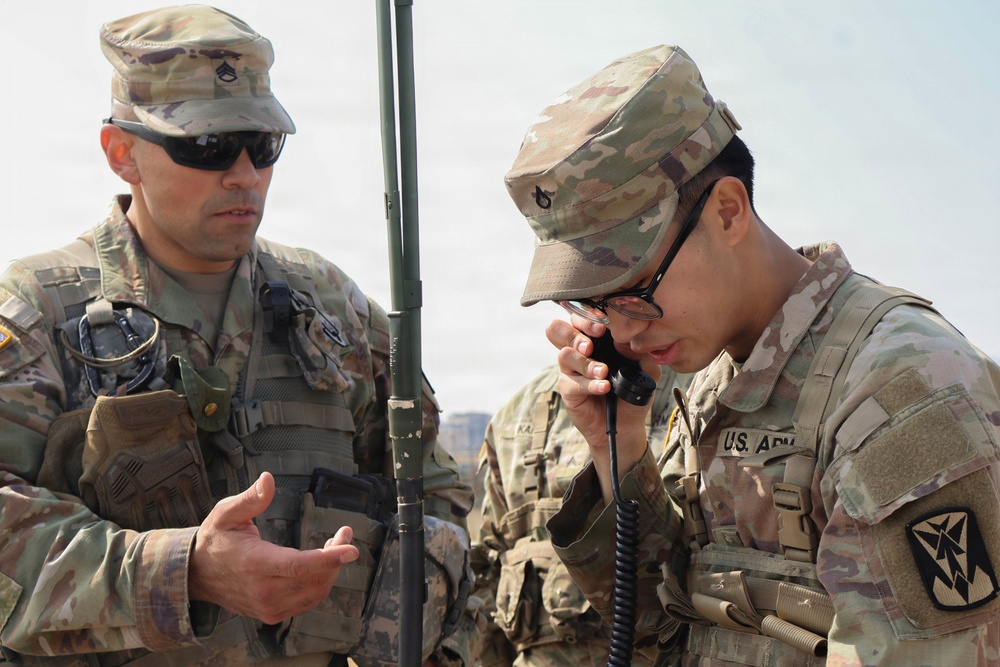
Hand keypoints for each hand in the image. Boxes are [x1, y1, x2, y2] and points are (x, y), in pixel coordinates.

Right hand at [189, 472, 358, 623]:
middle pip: (314, 579)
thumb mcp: (226, 513)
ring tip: (334, 546)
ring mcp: (268, 606)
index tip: (352, 549)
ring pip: (315, 593)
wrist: (196, 576)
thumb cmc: (215, 539)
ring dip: (331, 570)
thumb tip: (268, 479)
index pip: (300, 566)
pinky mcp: (272, 614)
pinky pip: (307, 602)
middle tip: (344, 534)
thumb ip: (251, 498)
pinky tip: (322, 564)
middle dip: (337, 556)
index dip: (329, 559)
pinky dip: (321, 583)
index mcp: (255, 565)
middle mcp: (264, 591)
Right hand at [546, 315, 659, 501]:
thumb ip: (639, 352)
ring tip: (603, 372)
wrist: (626, 424)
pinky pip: (572, 382)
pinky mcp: (568, 389)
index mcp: (596, 338)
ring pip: (565, 355)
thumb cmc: (633, 391)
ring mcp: (571, 369)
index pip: (582, 316)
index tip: (603, 325)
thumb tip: (623, 341)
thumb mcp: (646, 370)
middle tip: (592, 343)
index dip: (587, 315)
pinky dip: (589, 384)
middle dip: (576, 332)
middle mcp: (579, 350)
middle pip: (560, 329)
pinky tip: (604, 387)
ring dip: (585, 362)